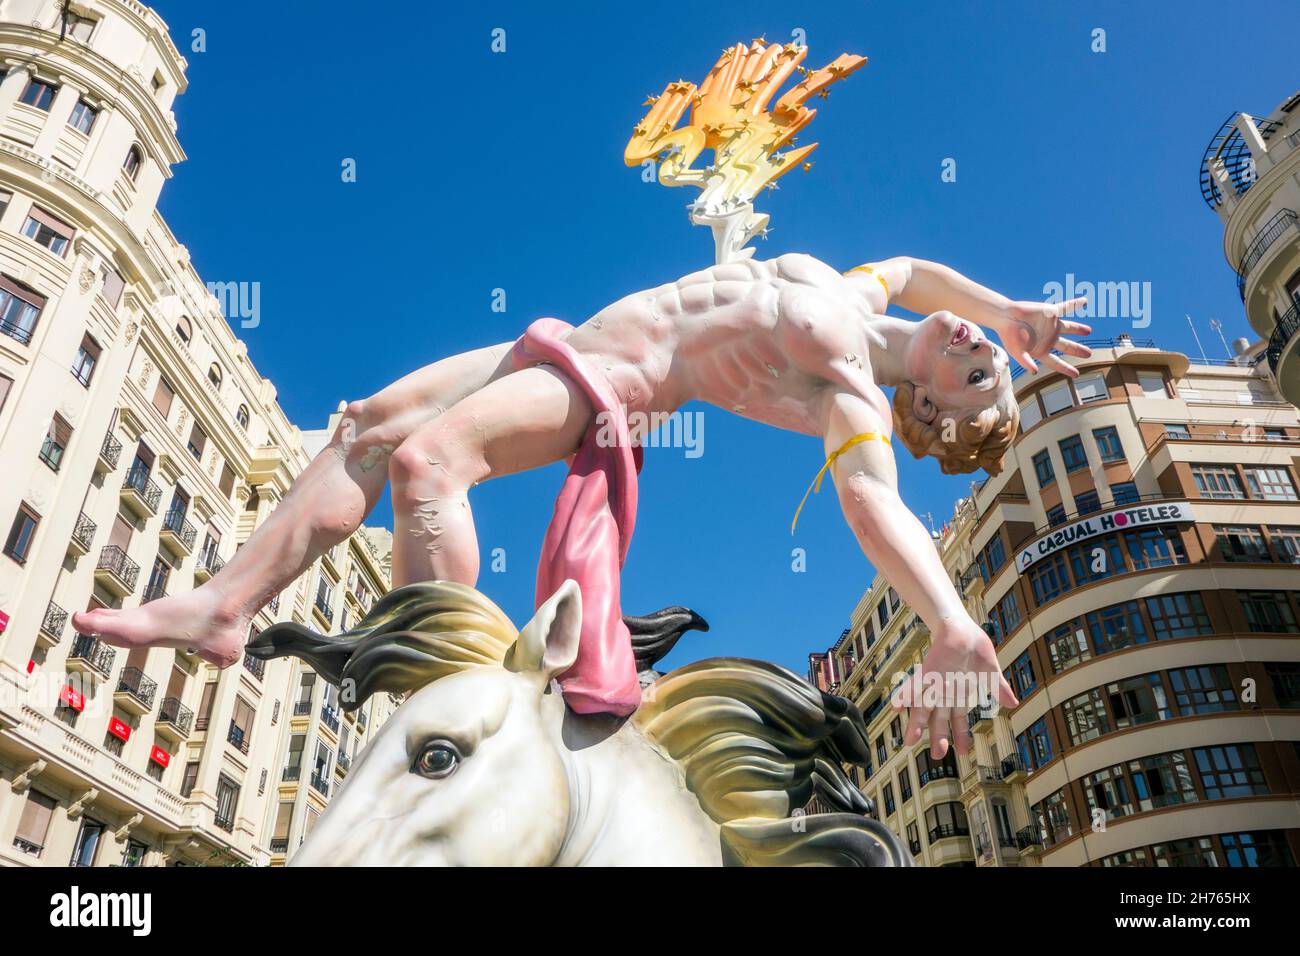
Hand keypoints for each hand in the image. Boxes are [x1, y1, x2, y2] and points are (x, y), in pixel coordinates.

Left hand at [891, 618, 1017, 758]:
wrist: (963, 627)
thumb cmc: (975, 649)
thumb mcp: (991, 672)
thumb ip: (999, 689)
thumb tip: (1014, 704)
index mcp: (960, 695)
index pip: (960, 720)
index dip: (961, 736)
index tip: (962, 753)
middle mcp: (945, 693)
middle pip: (940, 720)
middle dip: (939, 738)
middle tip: (938, 756)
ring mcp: (935, 683)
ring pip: (924, 707)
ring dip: (917, 724)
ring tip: (910, 742)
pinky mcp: (928, 670)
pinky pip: (914, 684)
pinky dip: (906, 694)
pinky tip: (897, 705)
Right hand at [999, 297, 1091, 377]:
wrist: (1005, 316)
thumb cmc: (1008, 335)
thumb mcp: (1016, 351)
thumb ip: (1026, 361)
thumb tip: (1034, 372)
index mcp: (1041, 350)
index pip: (1056, 362)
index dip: (1066, 369)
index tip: (1076, 374)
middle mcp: (1048, 338)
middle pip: (1066, 346)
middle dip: (1077, 350)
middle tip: (1088, 354)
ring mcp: (1050, 325)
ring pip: (1069, 328)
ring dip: (1078, 329)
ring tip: (1088, 331)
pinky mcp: (1050, 312)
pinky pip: (1066, 307)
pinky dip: (1075, 304)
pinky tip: (1084, 301)